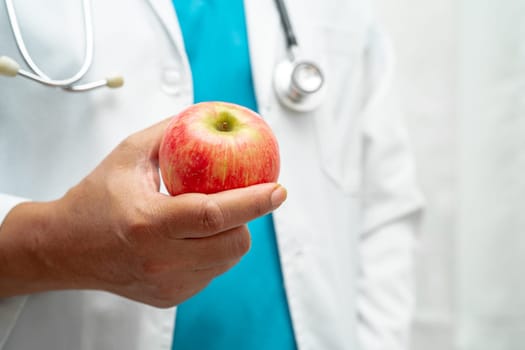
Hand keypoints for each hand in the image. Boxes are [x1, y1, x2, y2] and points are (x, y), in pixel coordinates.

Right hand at [0, 119, 286, 306]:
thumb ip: (172, 132)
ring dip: (228, 235)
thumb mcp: (129, 154)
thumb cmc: (95, 197)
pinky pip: (211, 273)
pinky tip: (189, 239)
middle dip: (245, 220)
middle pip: (232, 244)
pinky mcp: (169, 298)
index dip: (253, 202)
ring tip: (204, 218)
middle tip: (238, 200)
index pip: (214, 215)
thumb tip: (213, 113)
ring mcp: (166, 284)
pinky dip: (212, 253)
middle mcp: (158, 260)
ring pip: (226, 261)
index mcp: (147, 222)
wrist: (64, 248)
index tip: (278, 190)